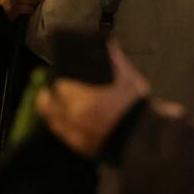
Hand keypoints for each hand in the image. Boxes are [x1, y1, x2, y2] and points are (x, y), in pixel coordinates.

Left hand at [36, 42, 150, 157]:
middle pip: (46, 107)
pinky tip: (73, 122)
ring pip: (54, 123)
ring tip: (61, 106)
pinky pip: (65, 137)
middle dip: (47, 97)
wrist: (147, 140)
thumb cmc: (136, 107)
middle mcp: (73, 119)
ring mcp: (77, 137)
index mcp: (81, 100)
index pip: (57, 87)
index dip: (59, 81)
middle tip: (53, 92)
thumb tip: (108, 43)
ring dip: (53, 113)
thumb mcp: (128, 78)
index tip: (62, 78)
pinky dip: (64, 128)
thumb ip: (115, 58)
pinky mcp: (83, 150)